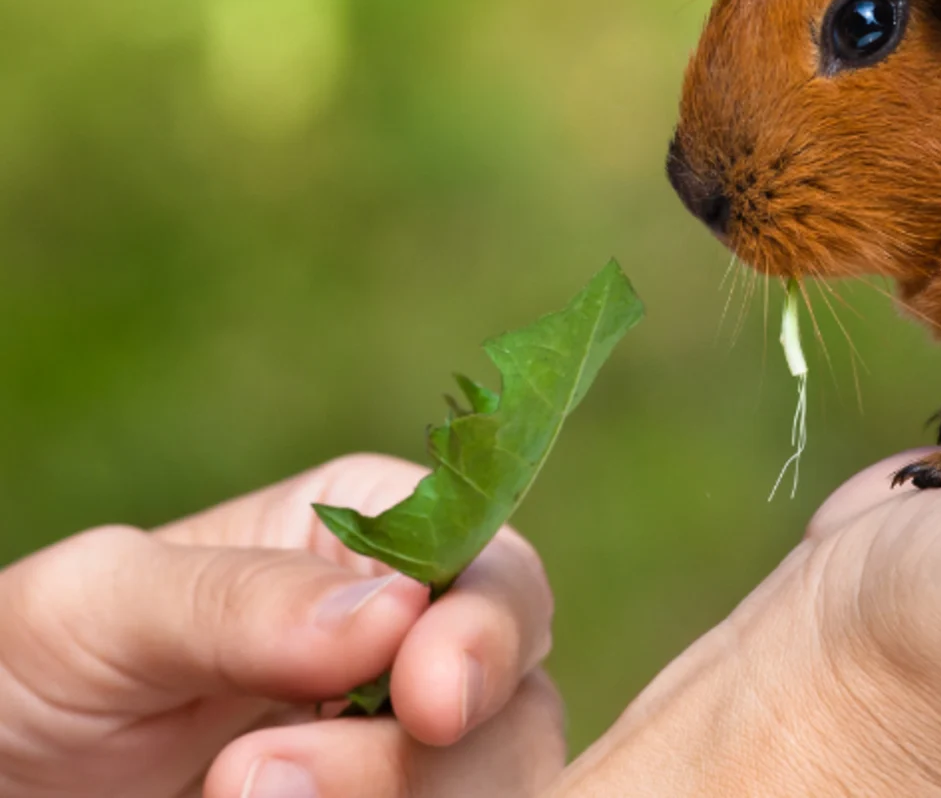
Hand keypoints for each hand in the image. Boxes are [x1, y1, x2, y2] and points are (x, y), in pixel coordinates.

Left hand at [0, 454, 563, 797]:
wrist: (0, 790)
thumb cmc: (32, 670)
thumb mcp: (100, 608)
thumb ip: (240, 598)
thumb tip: (394, 612)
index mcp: (372, 542)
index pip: (492, 567)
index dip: (488, 629)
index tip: (433, 697)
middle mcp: (414, 645)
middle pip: (514, 697)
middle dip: (417, 755)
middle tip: (250, 784)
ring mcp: (403, 755)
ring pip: (501, 784)